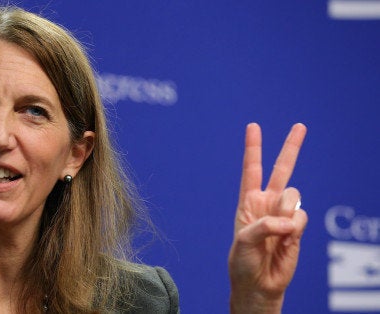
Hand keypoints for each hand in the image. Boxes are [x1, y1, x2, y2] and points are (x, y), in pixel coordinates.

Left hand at [228, 123, 307, 313]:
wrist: (259, 283)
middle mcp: (268, 203)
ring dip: (284, 211)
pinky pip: (301, 216)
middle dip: (291, 147)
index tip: (253, 126)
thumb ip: (265, 224)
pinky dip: (293, 227)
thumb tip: (291, 219)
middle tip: (300, 126)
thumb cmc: (243, 260)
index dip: (253, 148)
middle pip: (282, 169)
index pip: (252, 169)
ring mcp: (284, 214)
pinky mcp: (298, 227)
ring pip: (293, 195)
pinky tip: (286, 240)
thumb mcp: (243, 239)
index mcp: (249, 201)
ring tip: (276, 232)